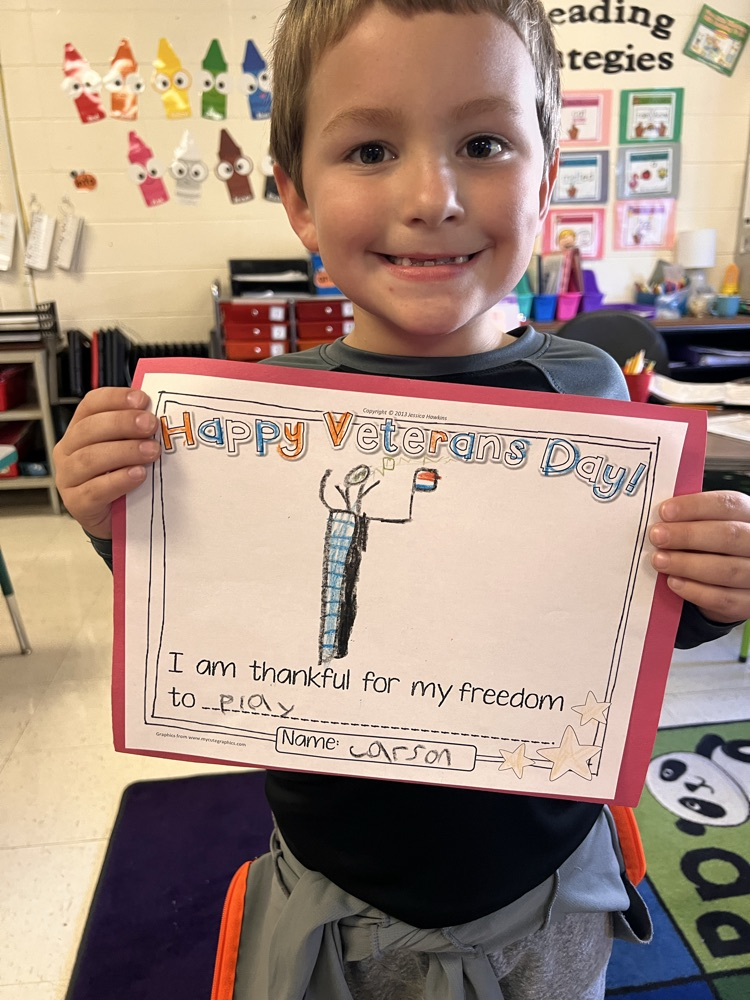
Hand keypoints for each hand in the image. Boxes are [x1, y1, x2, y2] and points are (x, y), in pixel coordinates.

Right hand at [53, 387, 159, 538]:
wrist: (115, 519)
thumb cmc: (122, 477)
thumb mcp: (128, 449)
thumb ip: (136, 432)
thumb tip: (159, 413)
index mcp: (80, 429)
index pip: (91, 405)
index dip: (116, 398)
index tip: (142, 399)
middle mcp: (68, 450)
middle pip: (90, 429)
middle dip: (123, 423)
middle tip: (151, 425)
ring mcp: (68, 477)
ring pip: (90, 459)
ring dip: (124, 451)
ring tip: (151, 452)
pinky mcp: (76, 503)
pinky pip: (94, 490)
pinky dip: (118, 480)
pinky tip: (138, 475)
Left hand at [649, 491, 749, 623]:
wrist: (730, 582)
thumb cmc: (713, 545)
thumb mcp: (708, 524)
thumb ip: (691, 519)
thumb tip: (661, 519)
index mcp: (748, 514)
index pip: (727, 504)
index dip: (695, 507)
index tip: (664, 512)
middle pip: (729, 536)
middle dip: (688, 535)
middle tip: (657, 536)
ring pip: (726, 569)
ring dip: (687, 564)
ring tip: (659, 560)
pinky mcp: (747, 602)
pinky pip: (723, 599)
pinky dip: (695, 590)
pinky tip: (673, 582)